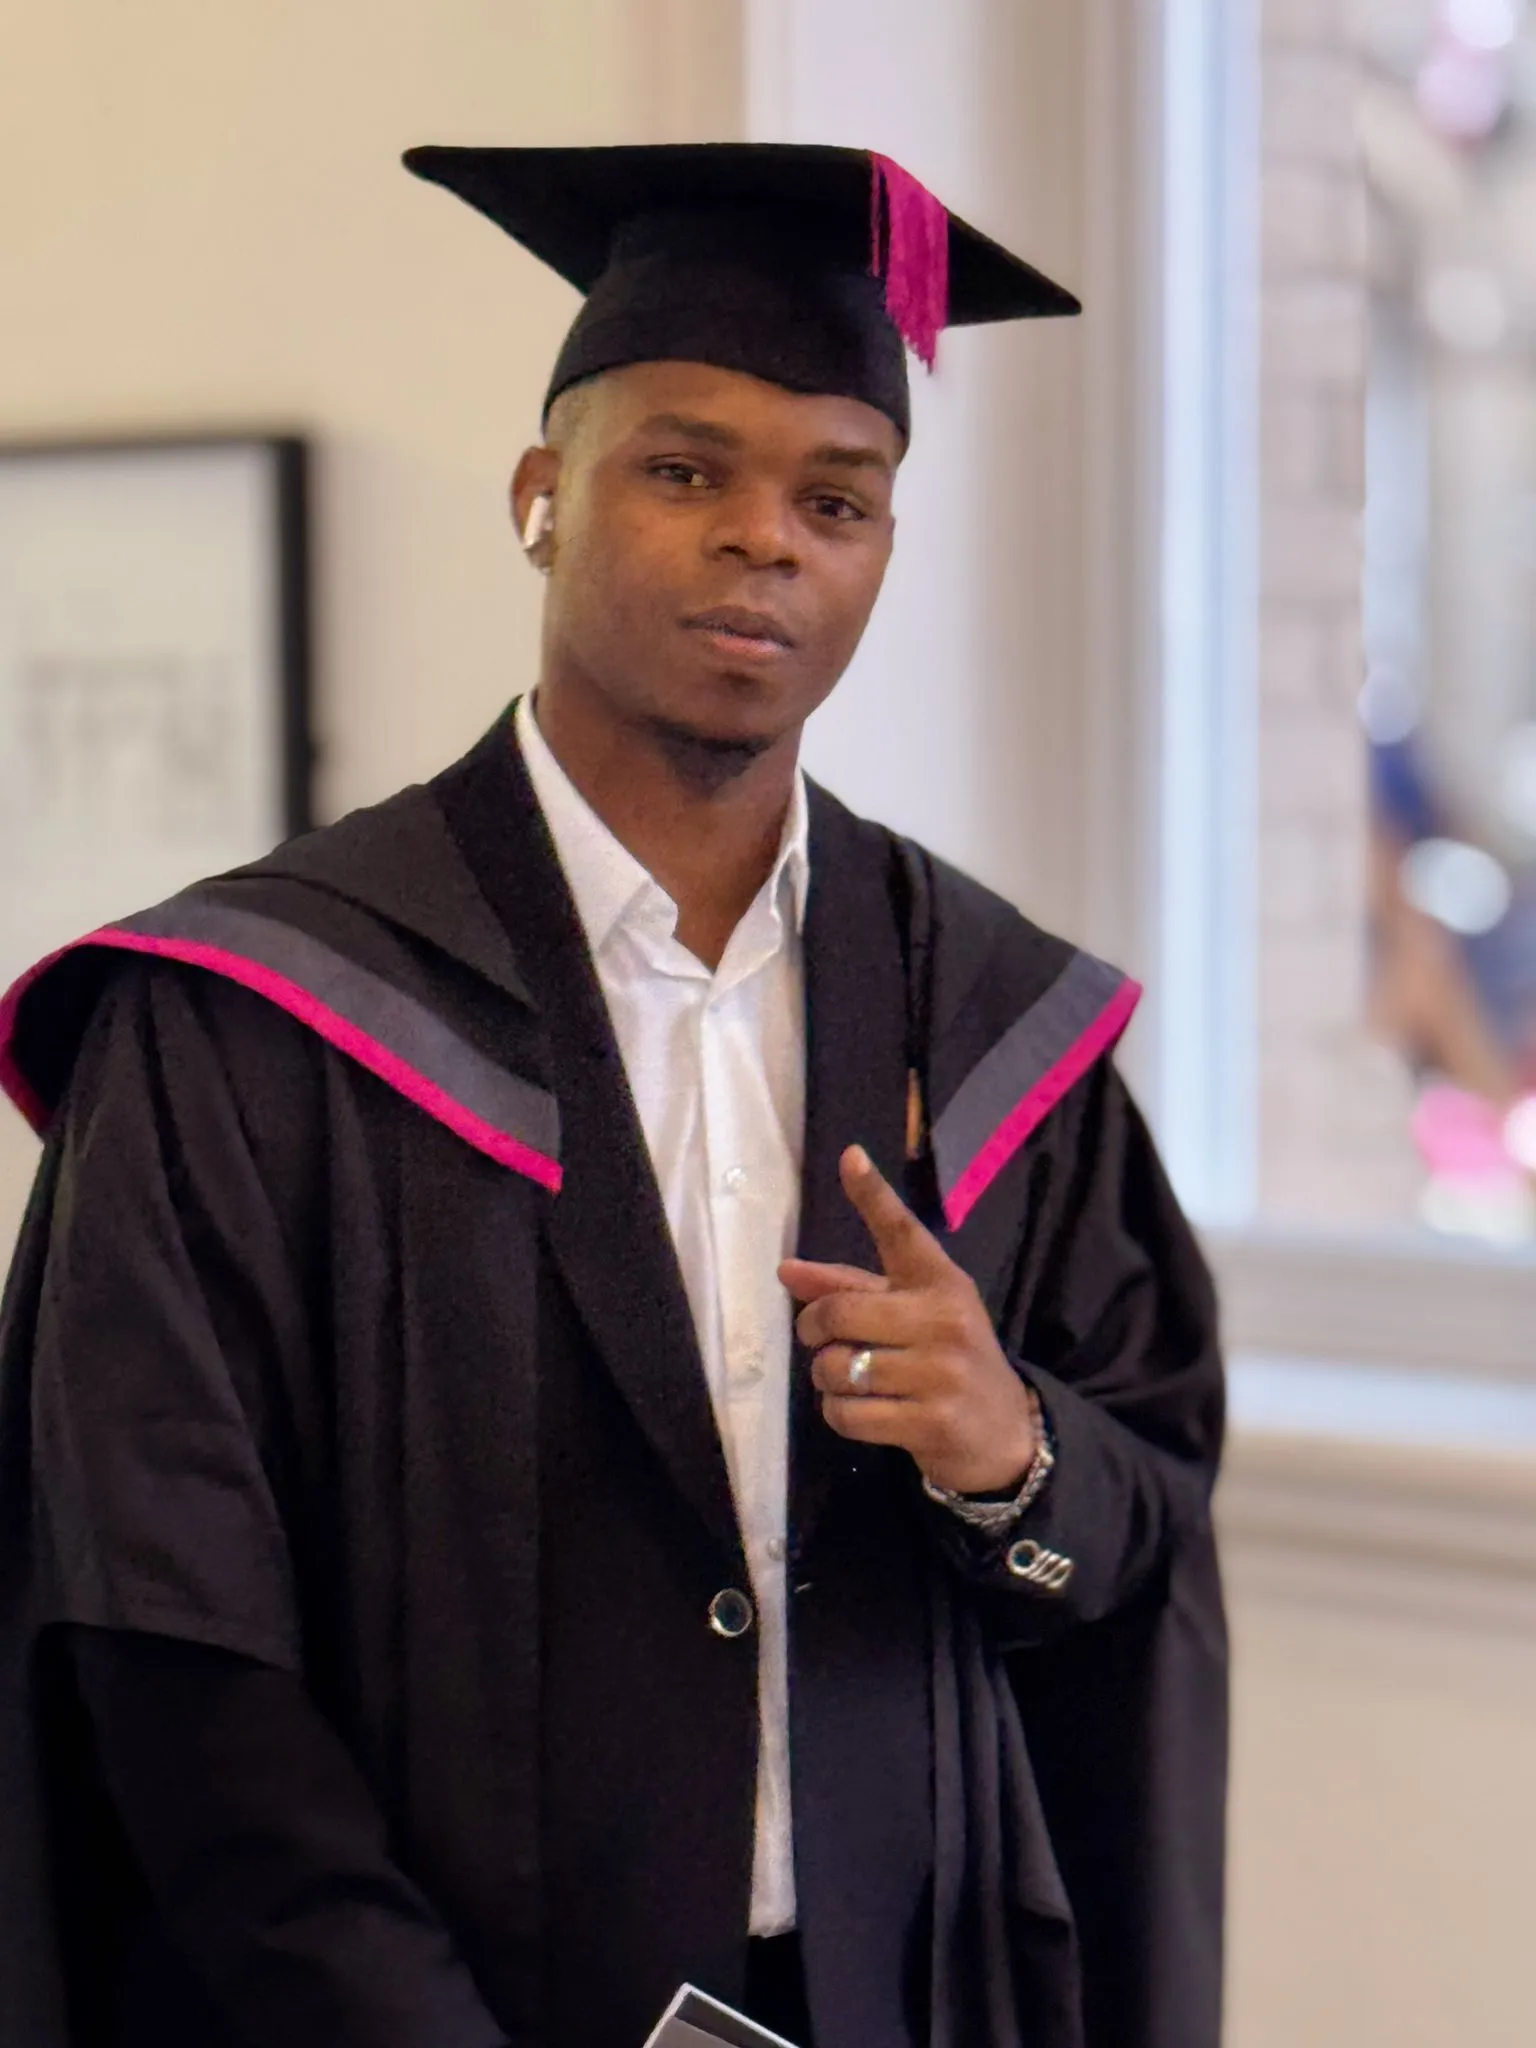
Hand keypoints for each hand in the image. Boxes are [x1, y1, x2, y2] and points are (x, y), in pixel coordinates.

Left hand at [778, 1145, 1039, 1495]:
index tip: (850, 1157)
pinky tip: (859, 1410)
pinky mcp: (931, 1421)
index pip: (902, 1232)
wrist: (1004, 1432)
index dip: (873, 1195)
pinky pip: (848, 1412)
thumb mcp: (911, 1315)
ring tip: (848, 1380)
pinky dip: (838, 1413)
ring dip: (827, 1378)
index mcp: (941, 1283)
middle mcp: (945, 1319)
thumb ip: (850, 1289)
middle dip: (813, 1329)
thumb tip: (786, 1270)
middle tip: (817, 1338)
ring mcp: (940, 1372)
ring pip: (838, 1367)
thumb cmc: (945, 1361)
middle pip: (840, 1312)